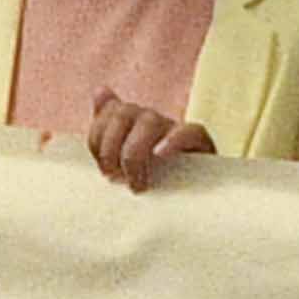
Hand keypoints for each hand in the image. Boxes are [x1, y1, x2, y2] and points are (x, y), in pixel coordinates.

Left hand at [75, 97, 215, 191]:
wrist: (193, 207)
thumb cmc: (153, 185)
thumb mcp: (124, 165)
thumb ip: (107, 132)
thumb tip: (100, 90)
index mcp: (134, 122)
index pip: (110, 112)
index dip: (97, 138)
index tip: (102, 170)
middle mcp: (153, 121)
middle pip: (124, 113)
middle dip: (110, 148)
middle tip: (114, 179)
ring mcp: (176, 129)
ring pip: (150, 121)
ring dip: (134, 153)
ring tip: (137, 185)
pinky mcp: (200, 144)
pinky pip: (190, 131)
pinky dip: (172, 141)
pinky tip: (160, 156)